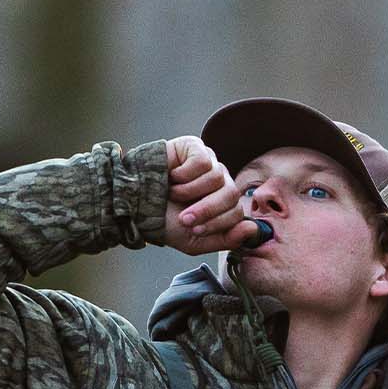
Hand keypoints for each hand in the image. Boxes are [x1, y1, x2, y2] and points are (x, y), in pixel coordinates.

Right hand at [162, 136, 266, 255]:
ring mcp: (210, 163)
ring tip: (173, 195)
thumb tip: (252, 230)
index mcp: (223, 204)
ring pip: (217, 177)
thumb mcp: (195, 240)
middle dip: (208, 210)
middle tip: (184, 218)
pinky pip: (202, 161)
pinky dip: (185, 174)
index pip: (237, 212)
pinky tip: (172, 177)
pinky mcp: (196, 147)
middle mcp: (220, 181)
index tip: (195, 230)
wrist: (135, 203)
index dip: (218, 223)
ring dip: (191, 192)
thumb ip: (226, 239)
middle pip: (231, 195)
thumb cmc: (165, 221)